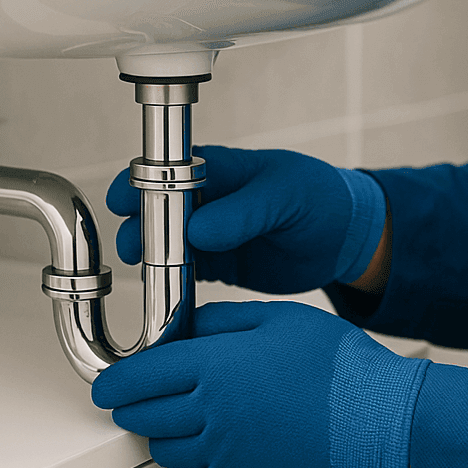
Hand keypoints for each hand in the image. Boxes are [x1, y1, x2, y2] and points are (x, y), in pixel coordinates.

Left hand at [92, 300, 428, 467]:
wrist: (378, 418)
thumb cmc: (339, 367)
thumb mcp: (277, 318)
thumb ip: (220, 321)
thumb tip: (182, 328)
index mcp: (214, 366)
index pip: (138, 377)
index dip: (115, 382)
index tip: (109, 384)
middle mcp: (211, 414)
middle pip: (143, 416)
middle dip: (133, 405)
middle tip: (140, 396)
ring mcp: (225, 455)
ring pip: (164, 451)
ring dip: (162, 434)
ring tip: (180, 419)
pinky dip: (188, 466)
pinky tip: (206, 448)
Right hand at [107, 146, 385, 295]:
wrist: (344, 239)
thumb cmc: (320, 199)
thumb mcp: (288, 195)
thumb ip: (246, 211)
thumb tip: (200, 229)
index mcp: (221, 169)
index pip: (169, 169)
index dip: (141, 183)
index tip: (123, 202)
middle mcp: (206, 200)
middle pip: (156, 209)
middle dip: (138, 226)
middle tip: (133, 248)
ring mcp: (207, 234)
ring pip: (163, 244)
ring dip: (149, 259)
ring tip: (144, 274)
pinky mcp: (215, 265)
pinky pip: (182, 274)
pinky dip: (169, 285)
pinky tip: (161, 298)